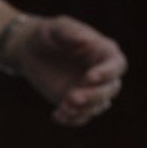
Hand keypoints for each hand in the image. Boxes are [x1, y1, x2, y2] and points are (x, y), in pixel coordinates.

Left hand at [8, 15, 126, 127]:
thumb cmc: (47, 34)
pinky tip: (57, 116)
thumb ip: (70, 32)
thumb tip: (87, 40)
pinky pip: (80, 116)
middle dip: (94, 96)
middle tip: (71, 97)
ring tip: (63, 110)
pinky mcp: (76, 102)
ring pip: (97, 106)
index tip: (89, 77)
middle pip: (110, 90)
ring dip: (83, 111)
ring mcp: (90, 90)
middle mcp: (103, 74)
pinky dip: (72, 119)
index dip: (106, 73)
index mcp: (104, 52)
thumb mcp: (56, 27)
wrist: (30, 50)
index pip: (116, 66)